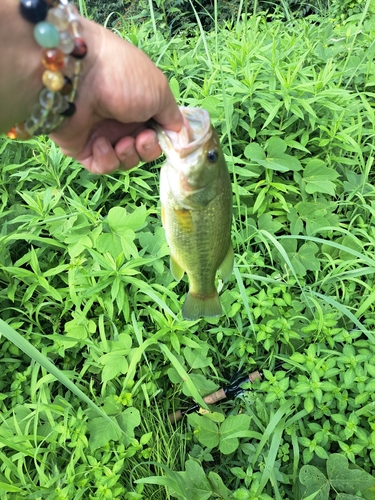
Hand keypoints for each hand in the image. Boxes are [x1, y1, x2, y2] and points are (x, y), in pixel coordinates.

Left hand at [50, 18, 182, 173]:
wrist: (77, 75)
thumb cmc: (123, 77)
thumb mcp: (160, 92)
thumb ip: (173, 118)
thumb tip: (182, 136)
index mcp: (140, 104)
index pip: (158, 132)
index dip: (164, 140)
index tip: (169, 140)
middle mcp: (121, 120)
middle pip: (143, 151)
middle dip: (147, 149)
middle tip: (142, 138)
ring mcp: (101, 134)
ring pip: (124, 161)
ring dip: (128, 155)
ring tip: (123, 142)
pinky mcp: (81, 148)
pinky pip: (102, 166)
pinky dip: (106, 159)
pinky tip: (100, 143)